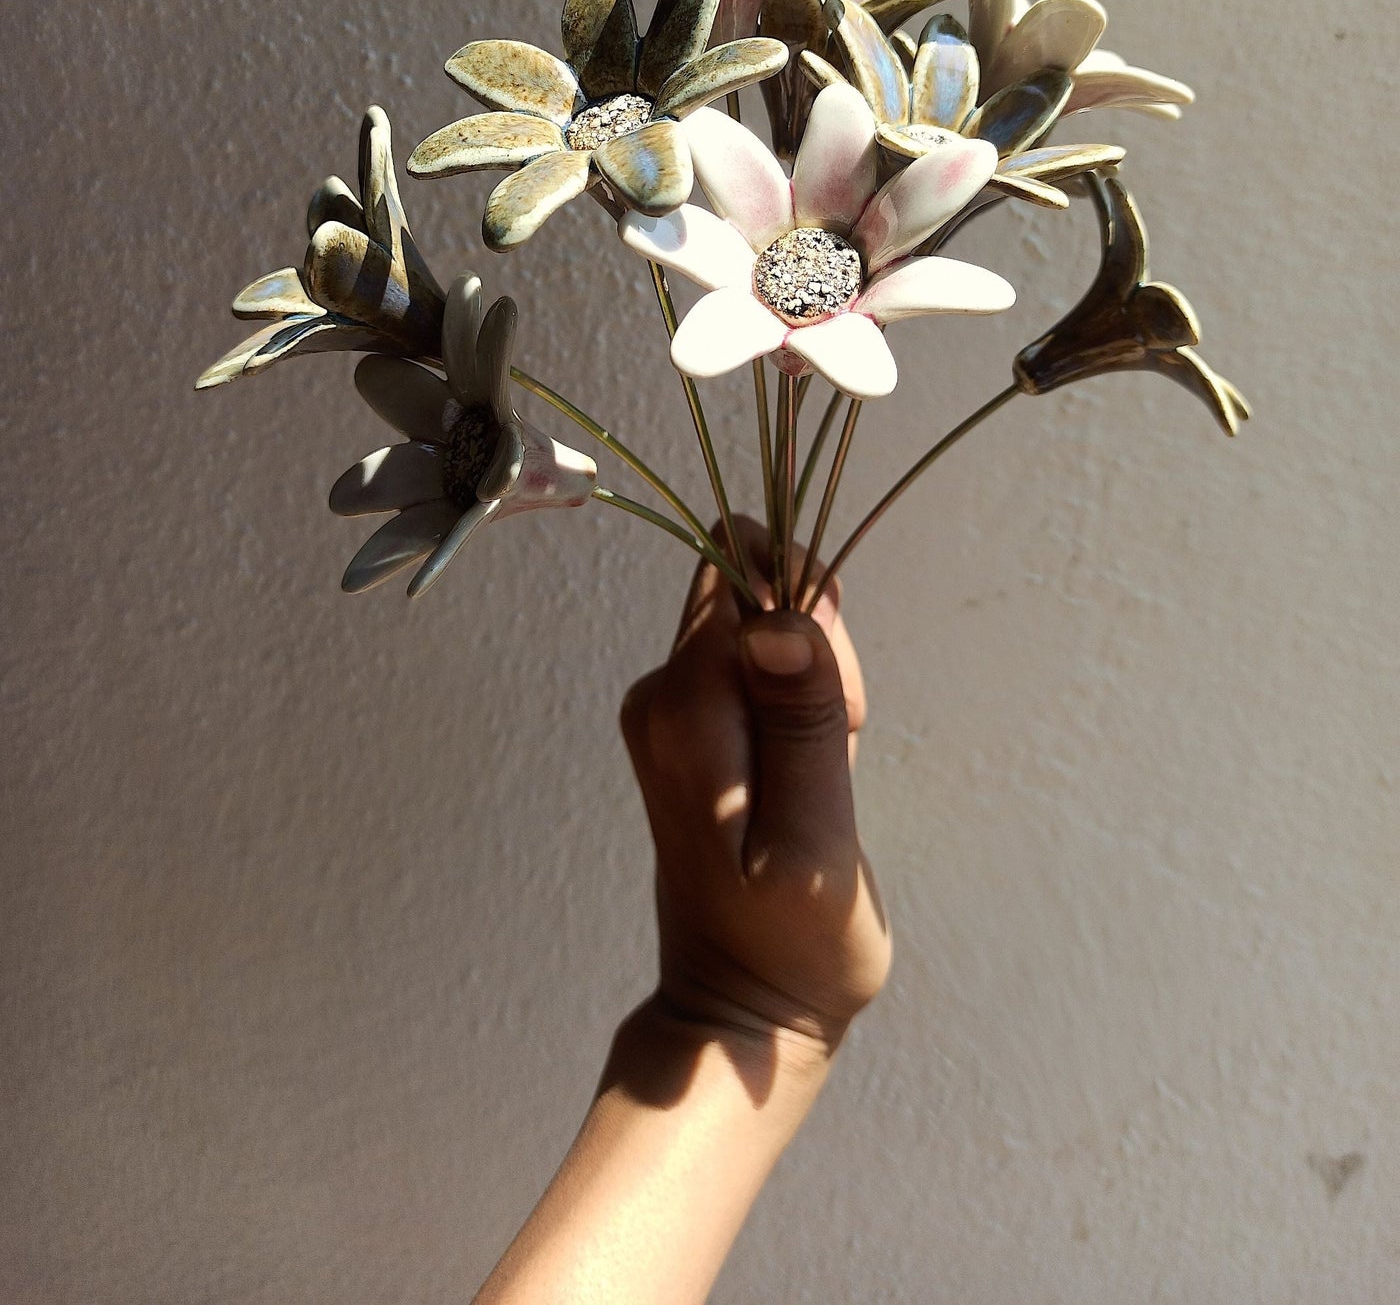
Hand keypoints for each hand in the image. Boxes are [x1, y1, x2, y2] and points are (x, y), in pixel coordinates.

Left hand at [620, 517, 890, 1067]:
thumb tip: (778, 618)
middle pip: (754, 590)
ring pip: (764, 628)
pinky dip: (803, 712)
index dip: (808, 614)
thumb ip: (804, 721)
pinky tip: (806, 780)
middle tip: (832, 756)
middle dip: (819, 653)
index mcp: (684, 706)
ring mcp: (674, 711)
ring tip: (817, 781)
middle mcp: (663, 693)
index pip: (740, 565)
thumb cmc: (790, 945)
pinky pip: (761, 670)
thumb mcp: (817, 840)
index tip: (834, 705)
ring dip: (816, 690)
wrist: (743, 1016)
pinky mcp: (697, 729)